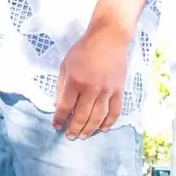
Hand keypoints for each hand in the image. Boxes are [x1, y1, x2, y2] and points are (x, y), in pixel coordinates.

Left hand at [53, 19, 130, 138]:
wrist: (108, 38)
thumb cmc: (83, 49)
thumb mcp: (65, 65)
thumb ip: (61, 86)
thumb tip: (57, 105)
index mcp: (75, 81)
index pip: (65, 106)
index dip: (59, 119)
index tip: (56, 126)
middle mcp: (91, 89)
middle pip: (81, 116)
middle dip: (74, 129)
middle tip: (69, 136)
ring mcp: (107, 91)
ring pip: (98, 117)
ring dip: (89, 129)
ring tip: (82, 136)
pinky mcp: (119, 91)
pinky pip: (115, 112)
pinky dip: (109, 122)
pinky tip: (102, 129)